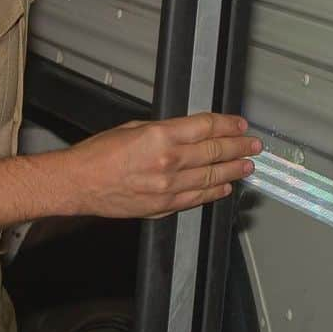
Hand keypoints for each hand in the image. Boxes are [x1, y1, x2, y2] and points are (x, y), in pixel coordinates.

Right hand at [65, 112, 260, 218]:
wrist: (79, 183)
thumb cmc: (99, 153)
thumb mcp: (136, 127)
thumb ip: (166, 130)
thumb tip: (189, 131)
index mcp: (161, 136)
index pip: (206, 127)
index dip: (227, 125)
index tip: (240, 124)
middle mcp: (168, 162)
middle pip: (214, 152)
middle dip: (238, 147)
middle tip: (253, 145)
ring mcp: (167, 188)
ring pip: (210, 177)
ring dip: (232, 171)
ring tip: (247, 166)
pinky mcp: (162, 206)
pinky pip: (195, 198)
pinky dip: (213, 192)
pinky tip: (224, 187)